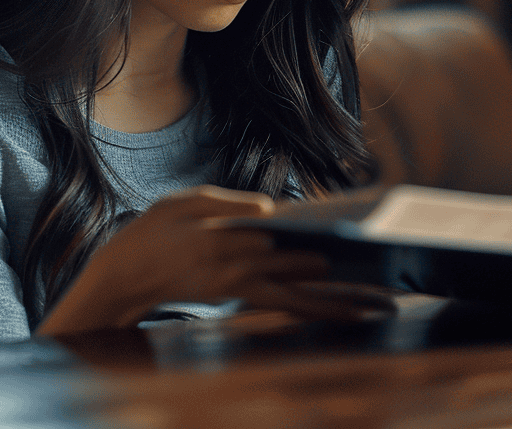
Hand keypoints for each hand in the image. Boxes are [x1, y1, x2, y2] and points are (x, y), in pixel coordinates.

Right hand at [36, 185, 380, 334]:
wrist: (122, 279)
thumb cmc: (152, 233)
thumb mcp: (180, 202)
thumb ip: (226, 202)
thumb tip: (270, 209)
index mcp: (223, 238)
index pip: (282, 236)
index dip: (321, 236)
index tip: (355, 236)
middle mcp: (236, 269)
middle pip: (300, 272)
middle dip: (344, 276)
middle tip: (389, 281)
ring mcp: (239, 289)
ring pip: (300, 298)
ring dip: (341, 303)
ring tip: (380, 305)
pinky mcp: (239, 299)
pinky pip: (287, 307)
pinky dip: (319, 310)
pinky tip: (346, 309)